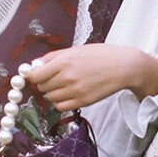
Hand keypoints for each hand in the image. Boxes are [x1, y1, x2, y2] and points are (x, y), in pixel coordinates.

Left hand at [30, 44, 157, 110]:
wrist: (123, 67)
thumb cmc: (100, 56)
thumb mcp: (76, 50)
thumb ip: (53, 57)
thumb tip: (34, 65)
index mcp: (65, 61)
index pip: (36, 75)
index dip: (34, 75)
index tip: (38, 74)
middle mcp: (68, 77)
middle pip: (42, 87)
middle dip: (45, 82)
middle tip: (55, 77)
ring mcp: (75, 91)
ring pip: (50, 98)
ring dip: (54, 92)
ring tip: (66, 84)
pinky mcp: (83, 102)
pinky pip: (60, 107)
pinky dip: (61, 102)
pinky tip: (69, 93)